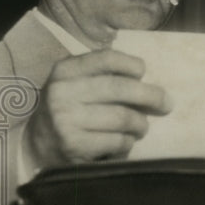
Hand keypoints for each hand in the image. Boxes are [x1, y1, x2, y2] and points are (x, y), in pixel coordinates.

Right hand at [25, 49, 171, 168]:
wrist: (37, 146)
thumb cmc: (69, 110)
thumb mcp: (76, 84)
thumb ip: (103, 76)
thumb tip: (148, 79)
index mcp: (65, 71)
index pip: (106, 58)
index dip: (130, 64)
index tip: (143, 72)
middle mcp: (62, 92)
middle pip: (120, 88)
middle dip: (150, 96)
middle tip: (166, 104)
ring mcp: (66, 120)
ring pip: (122, 117)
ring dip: (140, 124)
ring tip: (141, 127)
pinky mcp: (74, 145)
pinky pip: (117, 141)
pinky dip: (127, 143)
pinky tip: (123, 143)